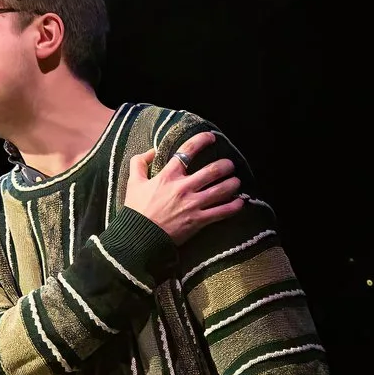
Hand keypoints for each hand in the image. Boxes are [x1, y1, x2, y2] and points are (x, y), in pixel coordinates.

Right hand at [124, 133, 243, 245]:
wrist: (138, 237)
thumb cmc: (136, 210)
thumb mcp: (133, 182)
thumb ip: (139, 163)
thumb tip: (151, 150)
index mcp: (168, 175)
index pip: (187, 150)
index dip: (201, 140)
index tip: (211, 137)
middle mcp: (183, 187)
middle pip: (212, 170)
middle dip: (225, 166)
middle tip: (230, 165)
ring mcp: (192, 204)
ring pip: (220, 190)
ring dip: (232, 184)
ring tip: (237, 181)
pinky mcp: (198, 221)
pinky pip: (221, 212)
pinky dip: (233, 207)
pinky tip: (240, 203)